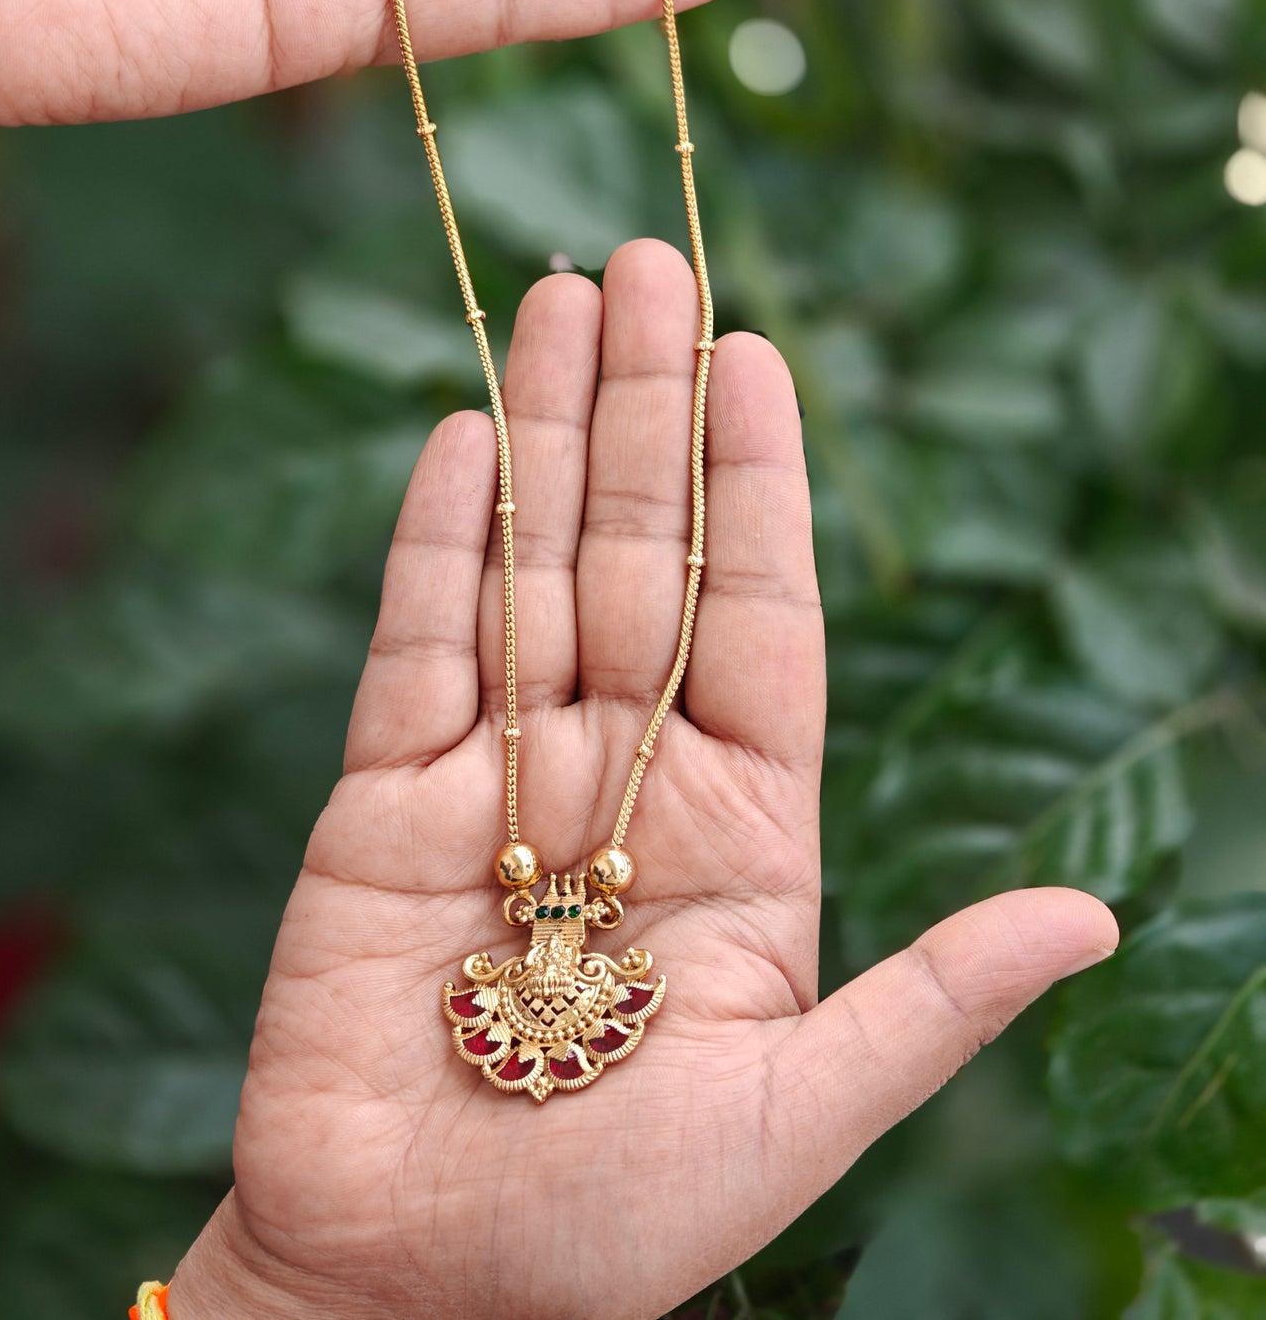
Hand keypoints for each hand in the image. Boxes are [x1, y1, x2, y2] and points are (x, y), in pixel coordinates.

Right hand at [168, 239, 1116, 1319]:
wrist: (406, 1293)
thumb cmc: (610, 1231)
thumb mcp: (800, 1115)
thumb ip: (931, 997)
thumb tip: (1095, 917)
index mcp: (742, 833)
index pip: (759, 615)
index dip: (758, 479)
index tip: (759, 351)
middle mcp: (624, 775)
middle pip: (641, 556)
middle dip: (647, 407)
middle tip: (647, 259)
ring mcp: (496, 772)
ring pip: (533, 566)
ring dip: (548, 430)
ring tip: (560, 298)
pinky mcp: (380, 794)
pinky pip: (418, 639)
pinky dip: (439, 534)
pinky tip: (465, 432)